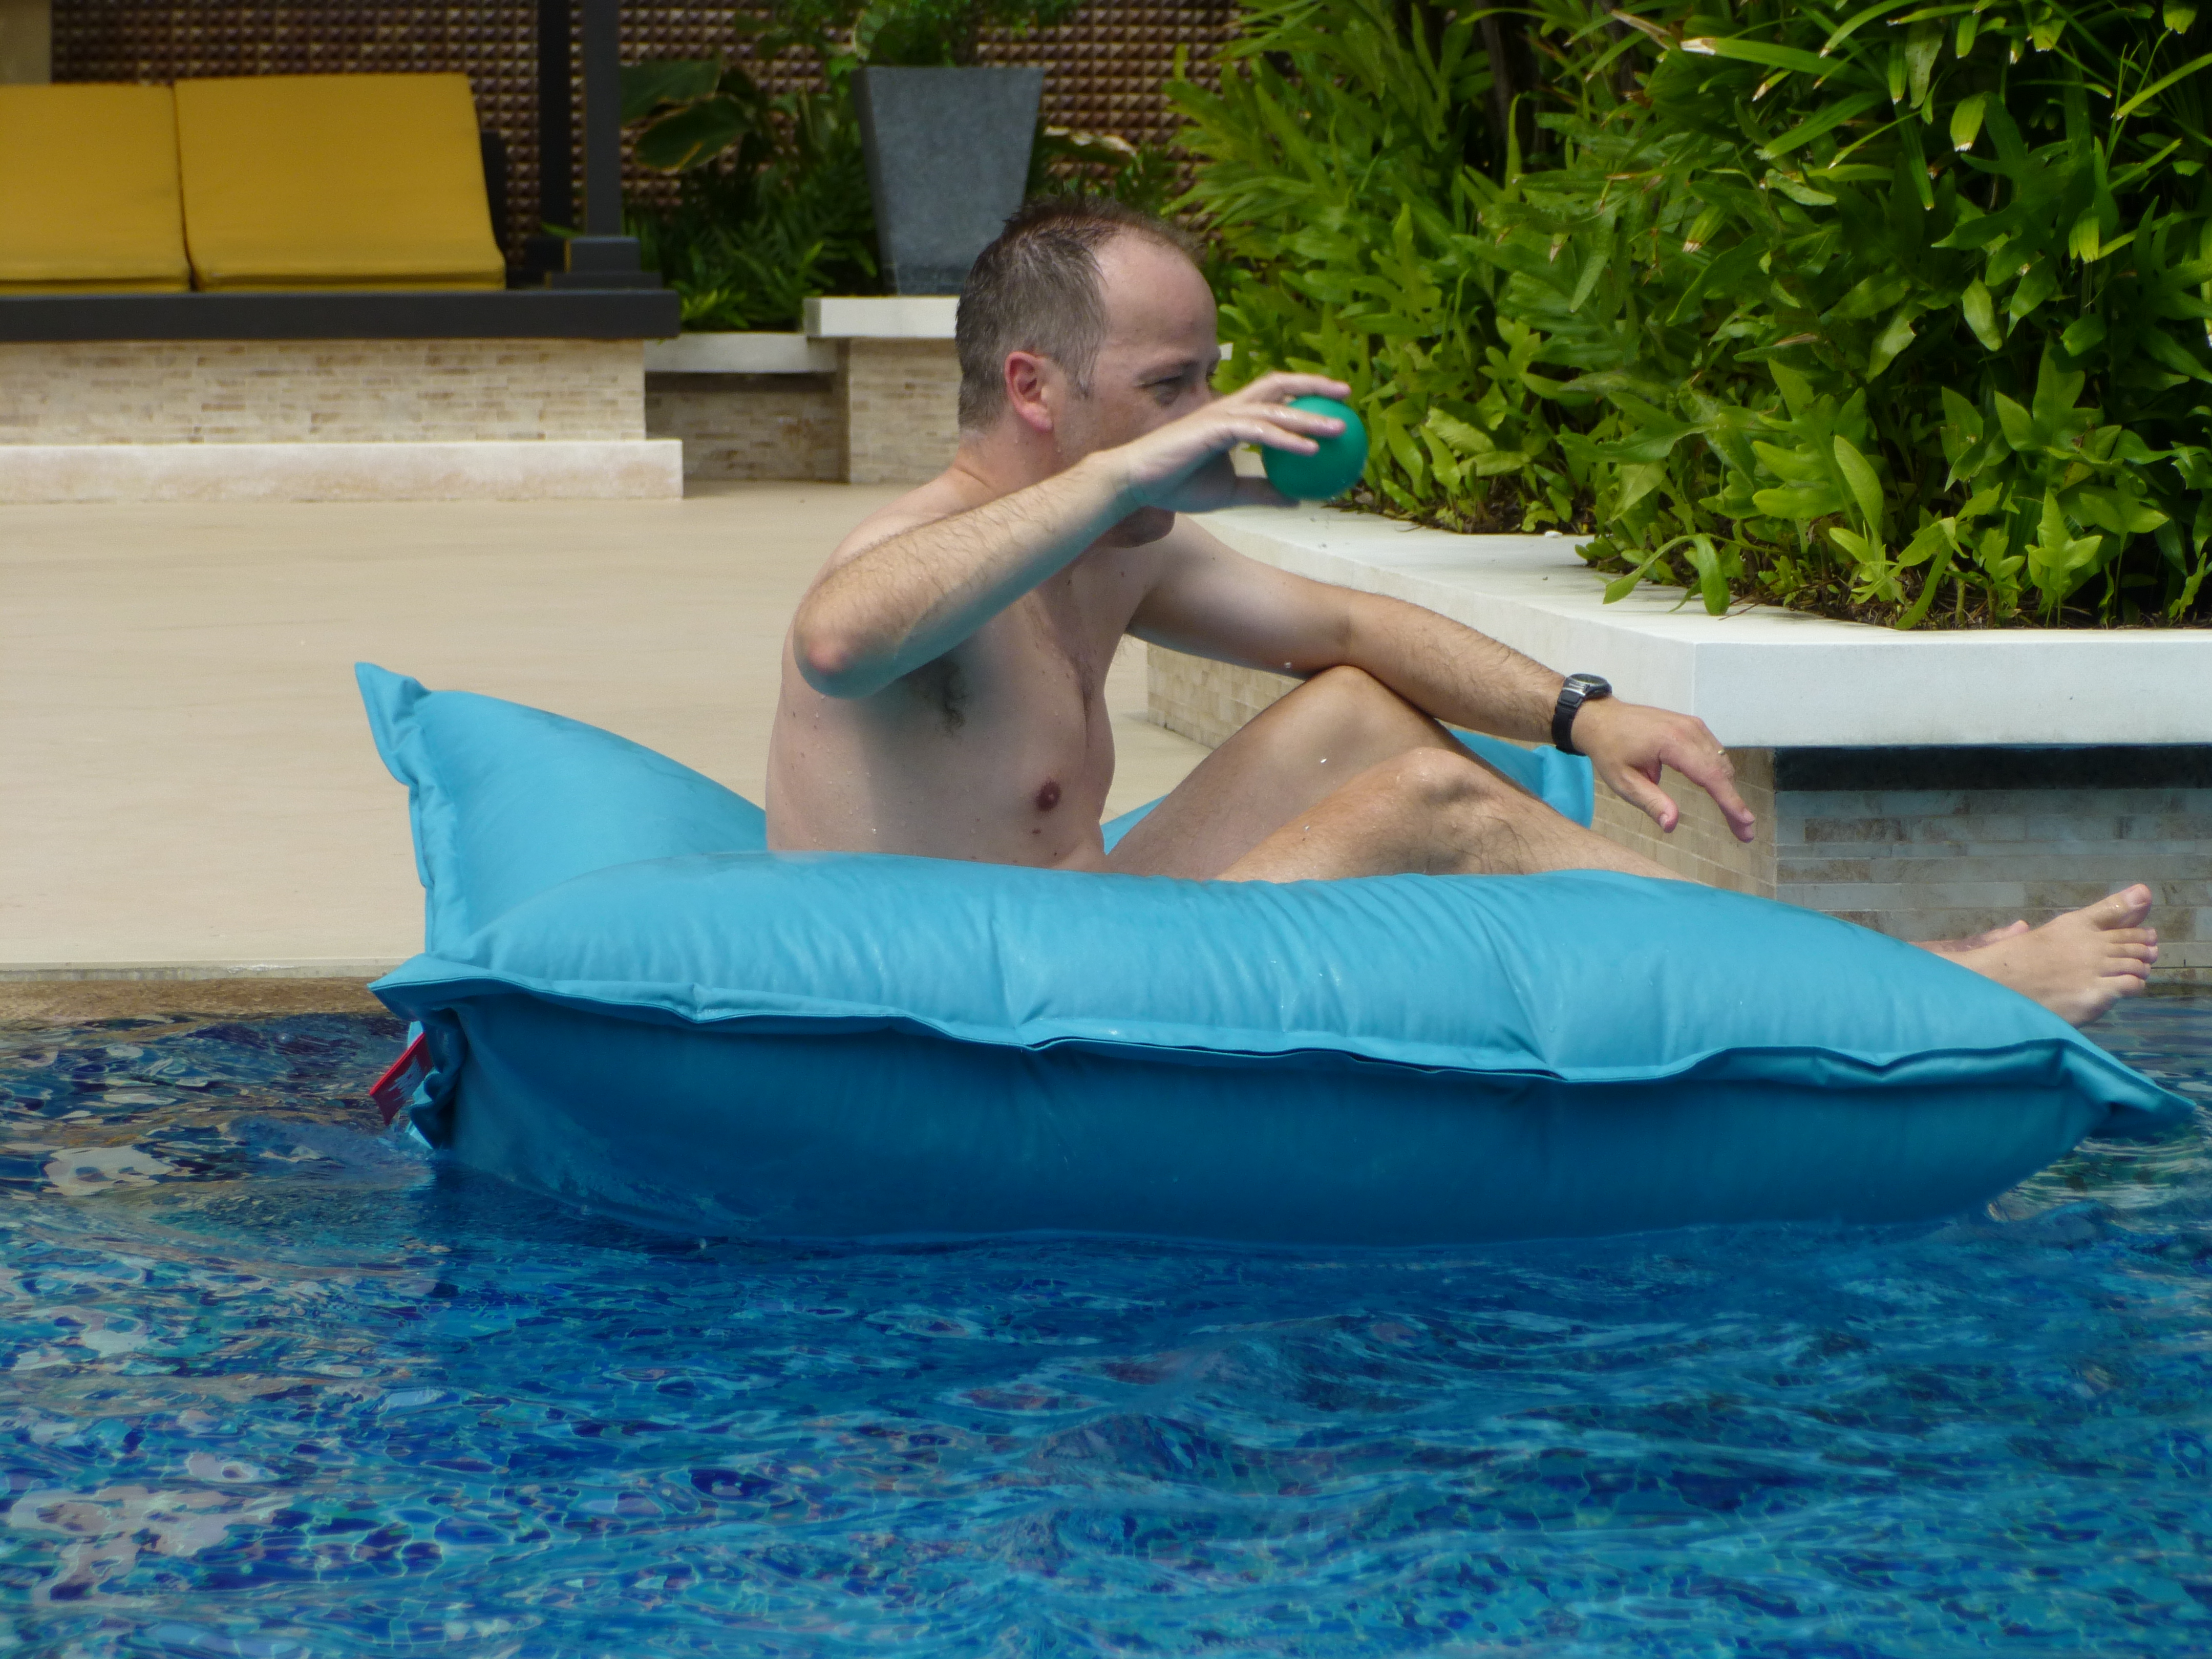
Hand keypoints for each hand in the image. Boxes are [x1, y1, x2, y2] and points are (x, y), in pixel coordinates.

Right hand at [1107, 372, 1352, 515]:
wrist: (1138, 484)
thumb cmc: (1178, 485)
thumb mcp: (1230, 493)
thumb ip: (1262, 491)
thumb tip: (1297, 499)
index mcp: (1232, 417)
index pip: (1274, 395)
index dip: (1304, 392)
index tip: (1335, 403)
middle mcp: (1229, 408)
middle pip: (1278, 384)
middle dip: (1314, 386)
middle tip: (1347, 397)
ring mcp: (1220, 415)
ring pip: (1273, 408)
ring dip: (1308, 418)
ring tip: (1339, 430)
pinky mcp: (1213, 429)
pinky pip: (1257, 431)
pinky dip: (1285, 439)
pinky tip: (1310, 451)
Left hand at [1570, 698, 1755, 842]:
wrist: (1600, 718)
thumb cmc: (1609, 749)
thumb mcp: (1623, 782)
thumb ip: (1651, 802)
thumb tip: (1672, 824)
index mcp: (1673, 742)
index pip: (1710, 776)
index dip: (1730, 801)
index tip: (1746, 823)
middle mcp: (1689, 730)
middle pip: (1721, 771)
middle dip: (1734, 802)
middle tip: (1743, 832)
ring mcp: (1693, 725)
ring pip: (1721, 761)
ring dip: (1730, 789)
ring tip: (1736, 818)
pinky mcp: (1692, 725)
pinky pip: (1714, 752)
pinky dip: (1721, 774)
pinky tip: (1722, 793)